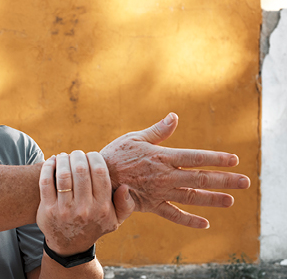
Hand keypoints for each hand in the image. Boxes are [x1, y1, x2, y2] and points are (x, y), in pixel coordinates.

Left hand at [36, 151, 134, 255]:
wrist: (69, 246)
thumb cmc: (94, 225)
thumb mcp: (115, 220)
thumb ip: (125, 204)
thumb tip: (126, 187)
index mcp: (102, 207)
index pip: (100, 172)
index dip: (95, 158)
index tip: (91, 155)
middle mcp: (84, 209)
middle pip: (81, 170)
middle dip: (78, 156)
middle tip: (76, 154)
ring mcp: (64, 210)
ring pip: (63, 174)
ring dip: (63, 159)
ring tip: (64, 156)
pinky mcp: (47, 209)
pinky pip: (46, 182)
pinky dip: (48, 167)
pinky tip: (53, 161)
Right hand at [100, 112, 250, 228]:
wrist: (97, 179)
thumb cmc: (114, 155)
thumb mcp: (134, 138)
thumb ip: (158, 131)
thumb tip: (174, 117)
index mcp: (162, 157)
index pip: (195, 158)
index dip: (216, 158)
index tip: (234, 160)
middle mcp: (165, 176)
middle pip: (200, 178)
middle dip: (224, 180)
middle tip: (244, 182)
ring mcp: (159, 192)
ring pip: (192, 197)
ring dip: (213, 199)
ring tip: (230, 201)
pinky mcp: (151, 205)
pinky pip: (173, 214)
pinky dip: (189, 220)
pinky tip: (204, 223)